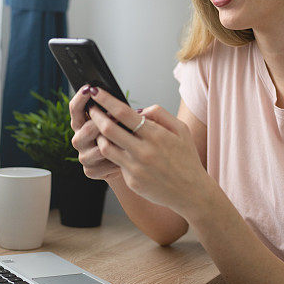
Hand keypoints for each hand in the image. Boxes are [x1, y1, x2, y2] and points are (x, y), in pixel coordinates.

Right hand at [69, 86, 122, 182]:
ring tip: (127, 140)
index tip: (89, 88)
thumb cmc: (123, 137)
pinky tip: (125, 158)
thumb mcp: (120, 121)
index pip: (75, 109)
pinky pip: (103, 164)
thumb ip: (116, 111)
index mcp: (82, 123)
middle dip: (102, 122)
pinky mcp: (90, 171)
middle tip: (117, 117)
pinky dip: (116, 160)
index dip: (80, 98)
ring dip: (113, 143)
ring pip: (97, 148)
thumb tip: (126, 104)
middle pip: (85, 128)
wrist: (127, 163)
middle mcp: (79, 139)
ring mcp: (83, 156)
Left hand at [86, 86, 214, 214]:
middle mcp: (144, 151)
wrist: (191, 192)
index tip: (96, 91)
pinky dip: (114, 155)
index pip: (124, 113)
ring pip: (106, 148)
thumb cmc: (186, 158)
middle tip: (91, 110)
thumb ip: (160, 114)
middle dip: (96, 116)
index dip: (106, 100)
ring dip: (99, 137)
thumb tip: (138, 110)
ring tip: (100, 130)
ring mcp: (136, 168)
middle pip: (108, 129)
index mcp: (156, 135)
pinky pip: (116, 164)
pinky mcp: (132, 181)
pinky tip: (116, 150)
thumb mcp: (181, 130)